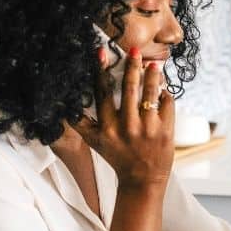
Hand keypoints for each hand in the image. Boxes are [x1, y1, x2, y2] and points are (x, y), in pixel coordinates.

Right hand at [70, 47, 174, 188]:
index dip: (101, 71)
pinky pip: (167, 104)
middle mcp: (126, 127)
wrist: (142, 180)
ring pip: (150, 92)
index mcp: (107, 127)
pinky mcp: (166, 131)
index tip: (101, 52)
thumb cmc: (118, 158)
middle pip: (128, 88)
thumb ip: (80, 123)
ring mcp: (148, 129)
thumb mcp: (94, 142)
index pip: (102, 93)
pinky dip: (165, 94)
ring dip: (152, 75)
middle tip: (135, 50)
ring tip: (154, 64)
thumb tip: (63, 105)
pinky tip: (163, 90)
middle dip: (131, 65)